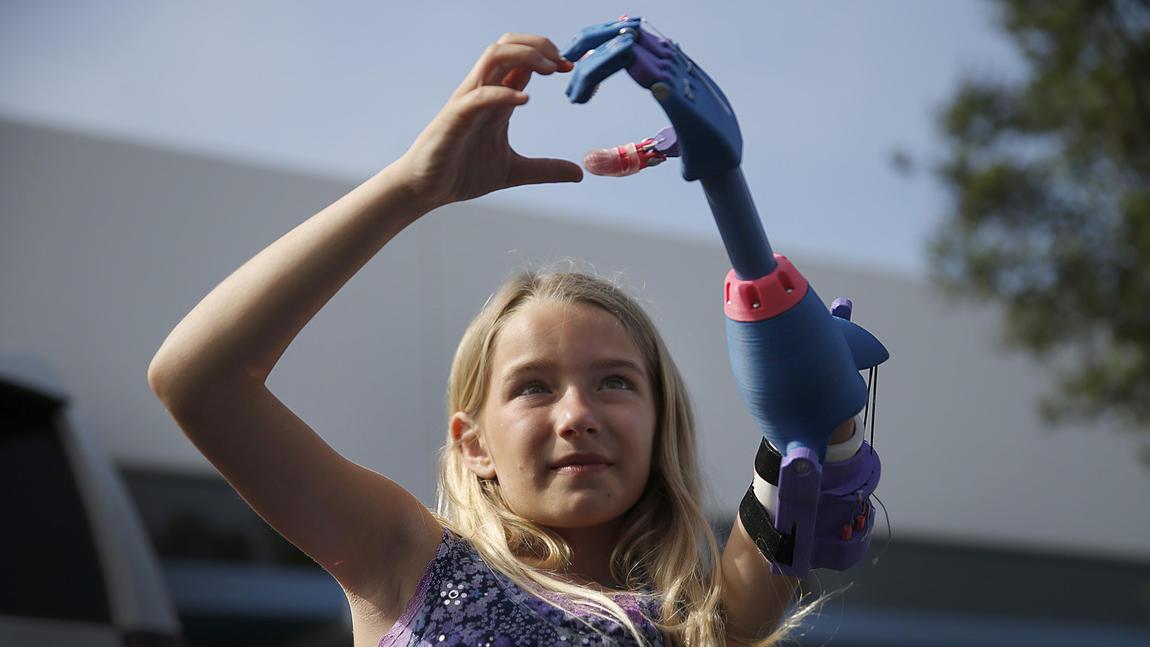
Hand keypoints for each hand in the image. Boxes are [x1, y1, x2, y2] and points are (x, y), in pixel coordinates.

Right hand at [397, 33, 582, 209]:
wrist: (427, 190)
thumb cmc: (463, 172)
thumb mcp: (515, 171)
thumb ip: (545, 169)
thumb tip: (578, 173)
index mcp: (497, 99)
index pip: (522, 61)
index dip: (549, 57)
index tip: (571, 68)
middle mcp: (483, 92)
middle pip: (508, 45)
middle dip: (539, 45)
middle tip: (563, 63)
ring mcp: (468, 101)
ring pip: (493, 56)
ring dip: (525, 55)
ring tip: (549, 69)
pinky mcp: (455, 117)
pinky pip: (479, 94)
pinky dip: (503, 92)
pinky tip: (525, 100)